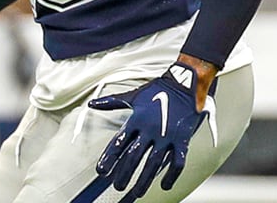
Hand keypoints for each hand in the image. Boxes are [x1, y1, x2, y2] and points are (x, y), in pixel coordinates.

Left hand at [88, 62, 210, 201]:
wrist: (185, 84)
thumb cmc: (157, 90)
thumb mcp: (133, 96)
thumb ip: (111, 102)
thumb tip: (91, 103)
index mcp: (136, 120)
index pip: (119, 143)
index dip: (109, 158)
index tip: (101, 172)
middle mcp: (150, 129)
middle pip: (134, 157)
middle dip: (124, 174)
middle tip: (117, 187)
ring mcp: (167, 136)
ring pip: (153, 164)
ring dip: (144, 180)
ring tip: (136, 193)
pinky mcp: (183, 140)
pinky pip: (177, 162)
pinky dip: (171, 176)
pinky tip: (164, 186)